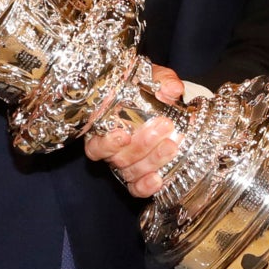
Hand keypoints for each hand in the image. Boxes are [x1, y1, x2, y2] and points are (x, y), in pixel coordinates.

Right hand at [83, 63, 190, 197]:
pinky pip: (136, 188)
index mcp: (104, 128)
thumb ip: (162, 80)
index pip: (95, 146)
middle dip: (142, 145)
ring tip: (171, 146)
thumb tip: (172, 89)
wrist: (161, 101)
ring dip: (152, 161)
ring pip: (131, 172)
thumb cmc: (148, 89)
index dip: (107, 144)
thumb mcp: (153, 79)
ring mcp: (126, 164)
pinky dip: (146, 187)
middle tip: (163, 127)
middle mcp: (113, 150)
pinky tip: (159, 179)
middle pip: (119, 159)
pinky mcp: (140, 176)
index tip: (123, 135)